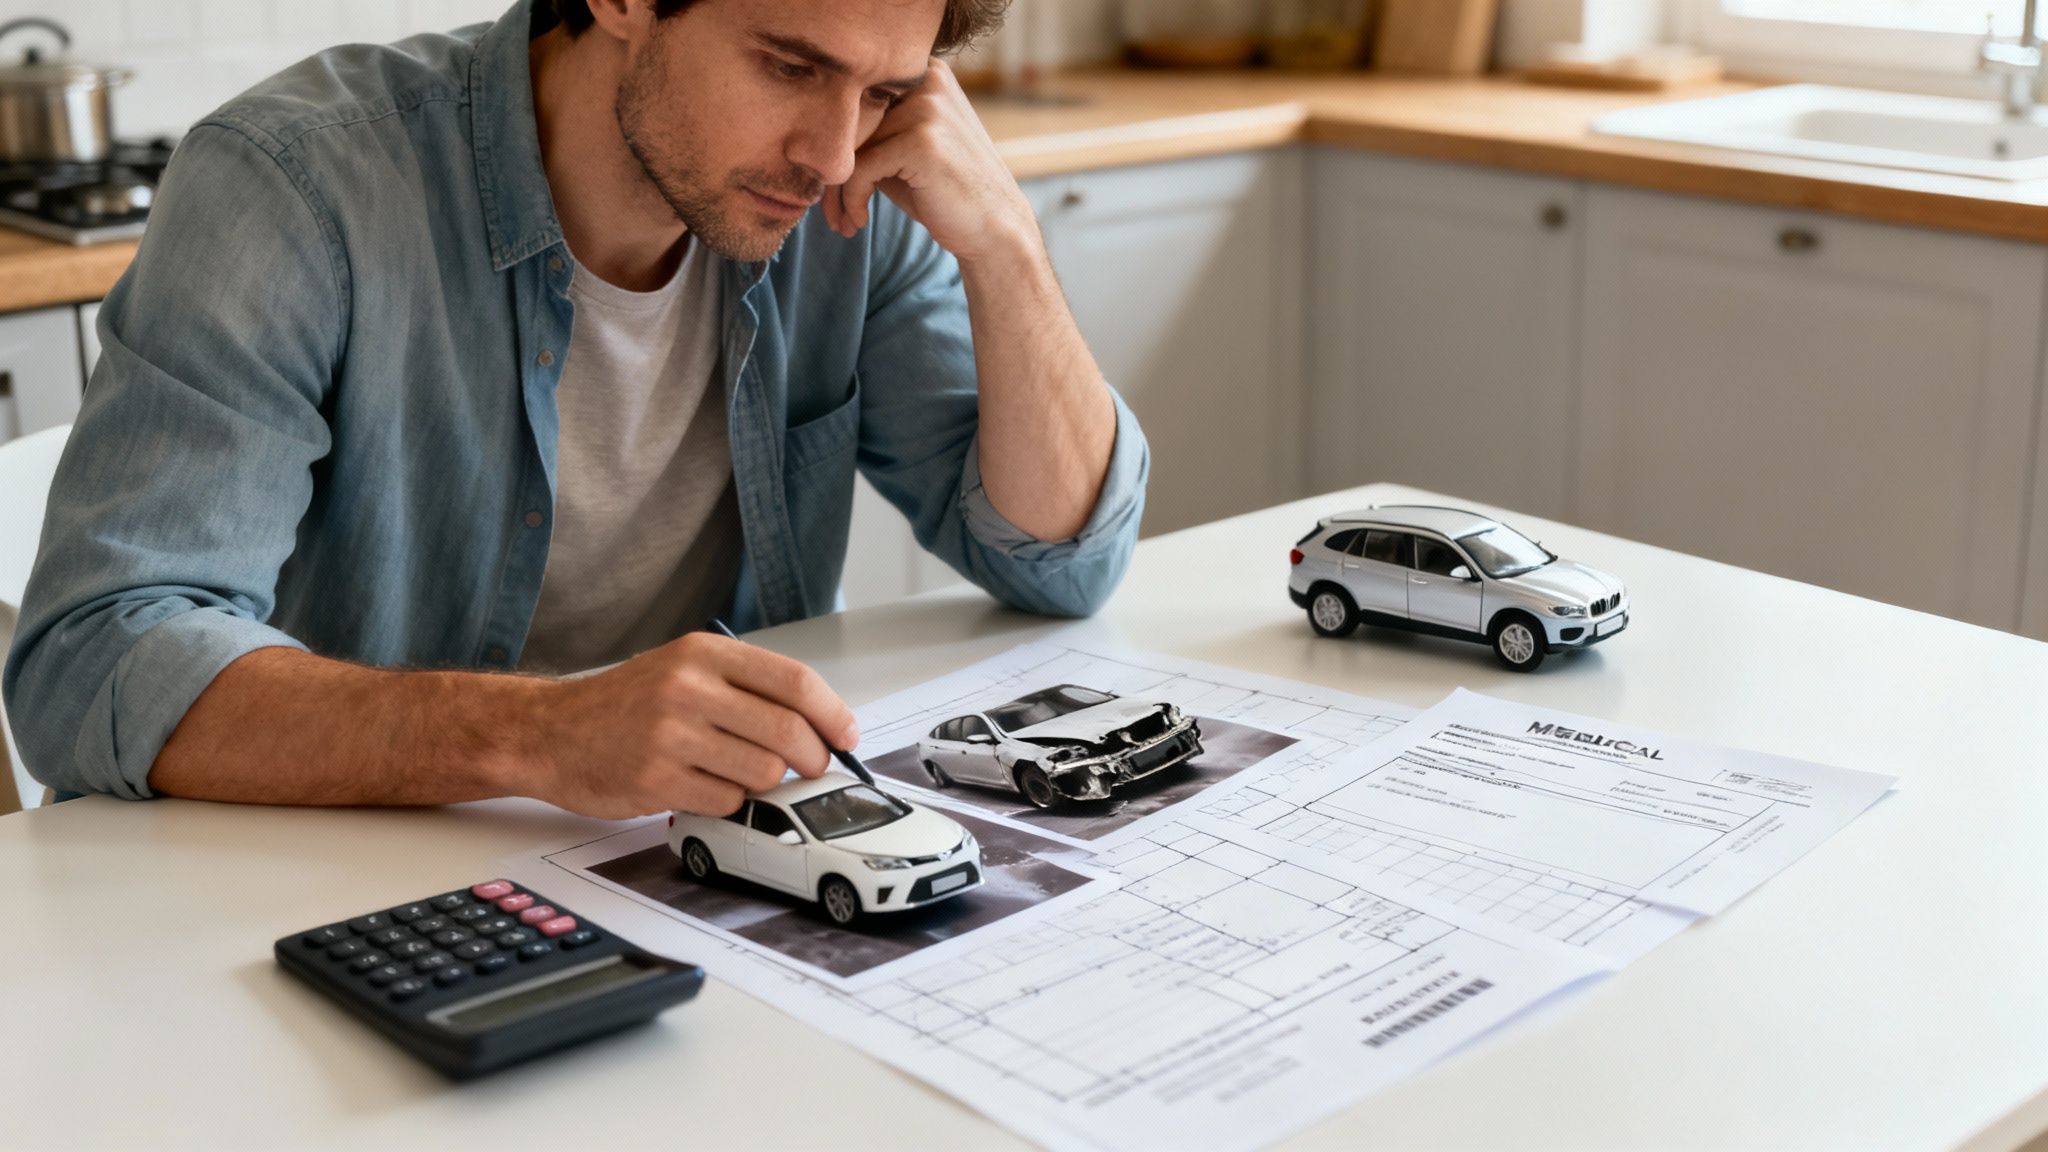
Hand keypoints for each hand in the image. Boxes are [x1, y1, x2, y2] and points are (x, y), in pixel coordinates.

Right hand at [525, 632, 858, 819]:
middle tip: (810, 768)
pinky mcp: (656, 779)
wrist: (550, 732)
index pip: (795, 682)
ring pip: (763, 772)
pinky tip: (703, 787)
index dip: (833, 714)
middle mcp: (688, 688)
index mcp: (704, 654)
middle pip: (788, 731)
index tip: (847, 736)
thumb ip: (746, 687)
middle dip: (812, 758)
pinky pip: (726, 801)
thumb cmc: (626, 704)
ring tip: (737, 773)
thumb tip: (821, 723)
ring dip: (764, 783)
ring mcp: (670, 734)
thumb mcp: (684, 670)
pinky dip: (727, 802)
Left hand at [823, 57, 1039, 267]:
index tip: (829, 186)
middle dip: (831, 169)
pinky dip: (851, 200)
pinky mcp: (921, 141)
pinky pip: (860, 168)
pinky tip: (858, 221)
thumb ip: (869, 131)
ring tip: (842, 221)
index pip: (856, 99)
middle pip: (849, 119)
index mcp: (925, 73)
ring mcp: (926, 108)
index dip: (836, 143)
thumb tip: (811, 136)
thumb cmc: (944, 192)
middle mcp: (927, 81)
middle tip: (829, 210)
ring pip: (849, 145)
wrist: (994, 229)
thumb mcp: (903, 150)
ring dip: (837, 191)